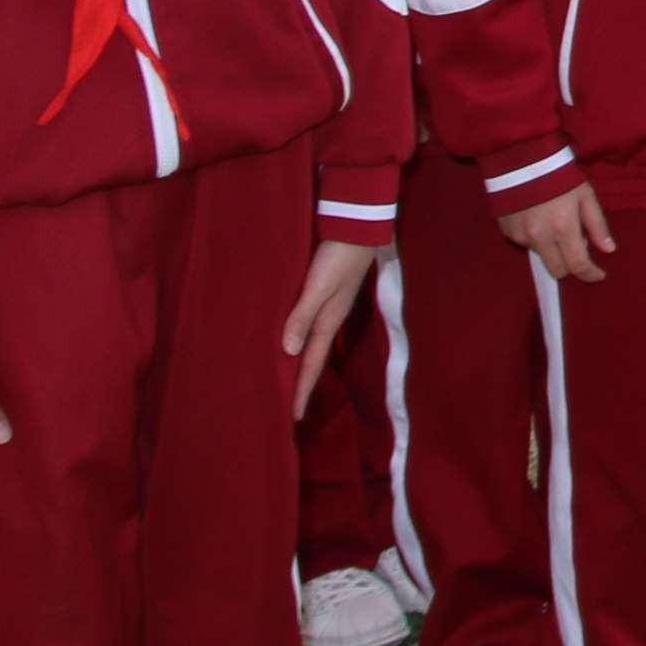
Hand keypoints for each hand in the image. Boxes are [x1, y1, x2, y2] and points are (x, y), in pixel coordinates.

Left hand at [284, 240, 383, 416]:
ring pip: (311, 344)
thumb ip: (303, 315)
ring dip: (301, 364)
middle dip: (303, 383)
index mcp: (328, 322)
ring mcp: (329, 307)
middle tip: (290, 408)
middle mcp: (329, 319)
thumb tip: (289, 351)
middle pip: (313, 359)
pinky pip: (309, 327)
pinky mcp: (326, 294)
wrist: (357, 228)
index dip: (302, 389)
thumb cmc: (337, 257)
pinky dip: (301, 341)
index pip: (312, 363)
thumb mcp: (319, 286)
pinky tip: (293, 341)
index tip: (294, 417)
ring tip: (288, 380)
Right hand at [500, 182, 616, 286]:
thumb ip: (597, 225)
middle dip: (570, 266)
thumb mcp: (585, 196)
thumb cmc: (560, 176)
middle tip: (577, 249)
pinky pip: (526, 245)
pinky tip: (538, 220)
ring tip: (555, 225)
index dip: (590, 274)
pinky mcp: (507, 232)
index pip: (577, 264)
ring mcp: (521, 236)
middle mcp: (540, 237)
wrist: (522, 160)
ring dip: (552, 249)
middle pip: (557, 270)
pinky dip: (536, 239)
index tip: (598, 275)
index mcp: (563, 228)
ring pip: (542, 257)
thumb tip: (608, 250)